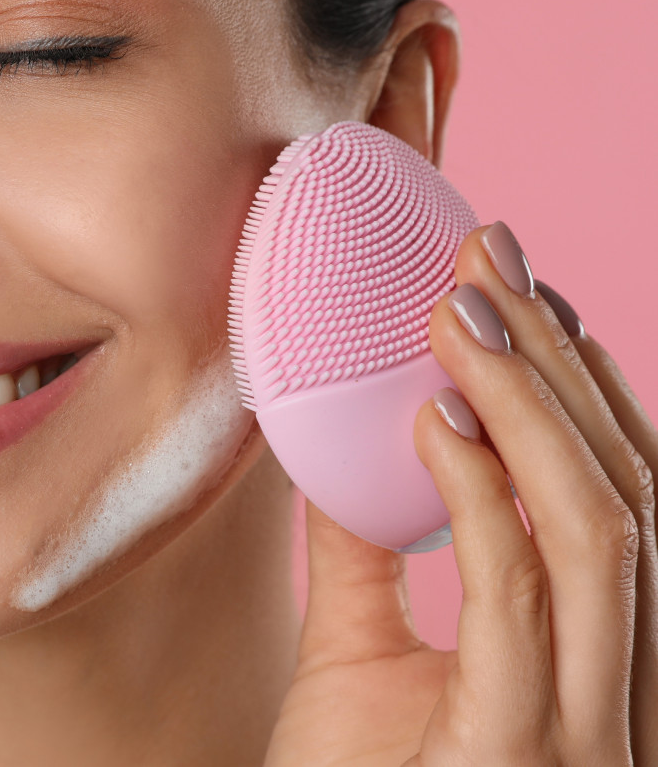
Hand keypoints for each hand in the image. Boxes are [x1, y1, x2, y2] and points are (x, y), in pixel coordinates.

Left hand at [263, 222, 657, 765]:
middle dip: (560, 360)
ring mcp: (588, 729)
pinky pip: (522, 598)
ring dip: (532, 403)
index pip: (617, 495)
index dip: (582, 385)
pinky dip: (486, 495)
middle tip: (493, 260)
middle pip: (625, 488)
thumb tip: (352, 442)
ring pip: (603, 530)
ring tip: (461, 312)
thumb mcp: (357, 656)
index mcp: (592, 659)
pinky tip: (435, 416)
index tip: (528, 295)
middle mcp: (619, 689)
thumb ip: (365, 551)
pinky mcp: (524, 754)